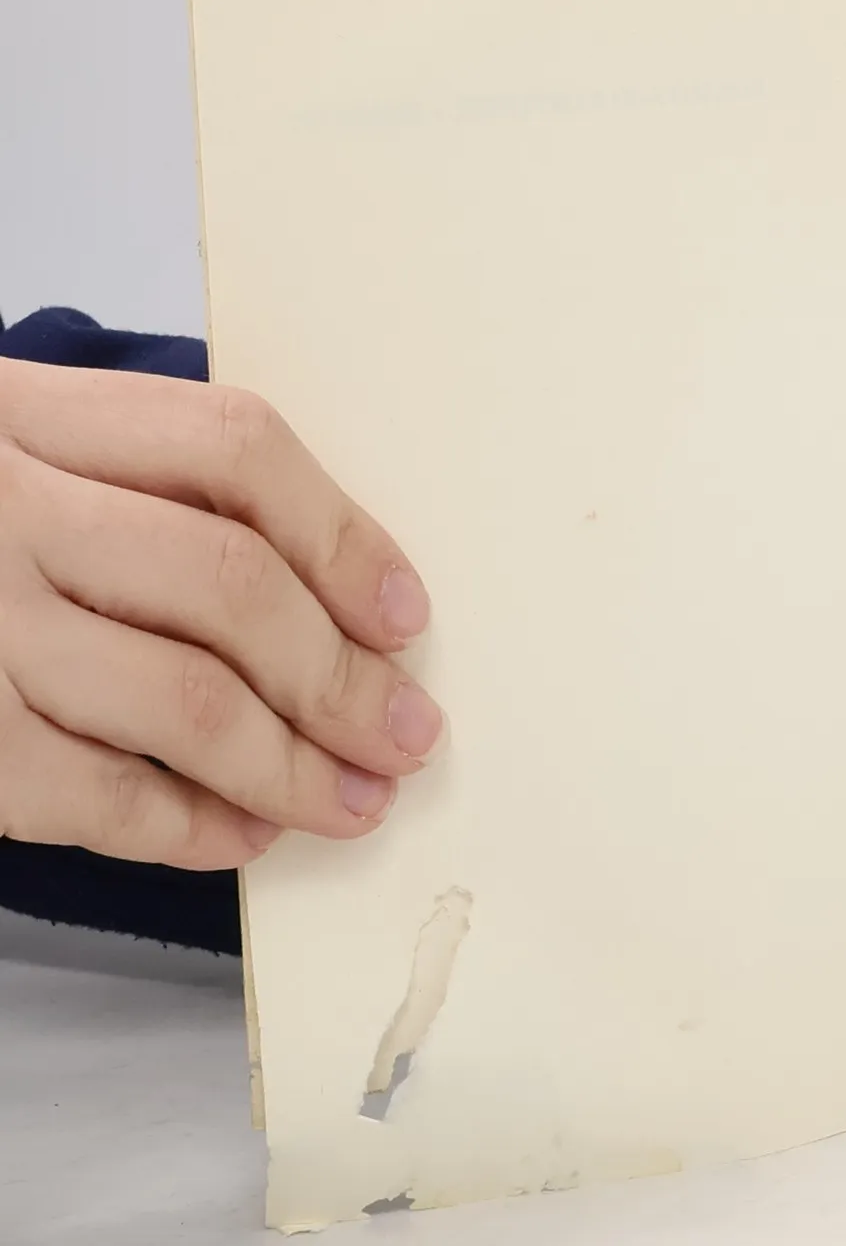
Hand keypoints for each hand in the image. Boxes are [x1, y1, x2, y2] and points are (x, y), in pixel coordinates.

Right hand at [0, 361, 441, 868]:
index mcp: (23, 410)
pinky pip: (95, 796)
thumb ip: (132, 493)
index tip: (405, 613)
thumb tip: (337, 606)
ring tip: (353, 801)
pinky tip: (240, 836)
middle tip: (406, 733)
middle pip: (231, 584)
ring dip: (294, 767)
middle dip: (342, 678)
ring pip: (185, 698)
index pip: (232, 447)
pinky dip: (188, 827)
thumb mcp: (10, 458)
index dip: (343, 535)